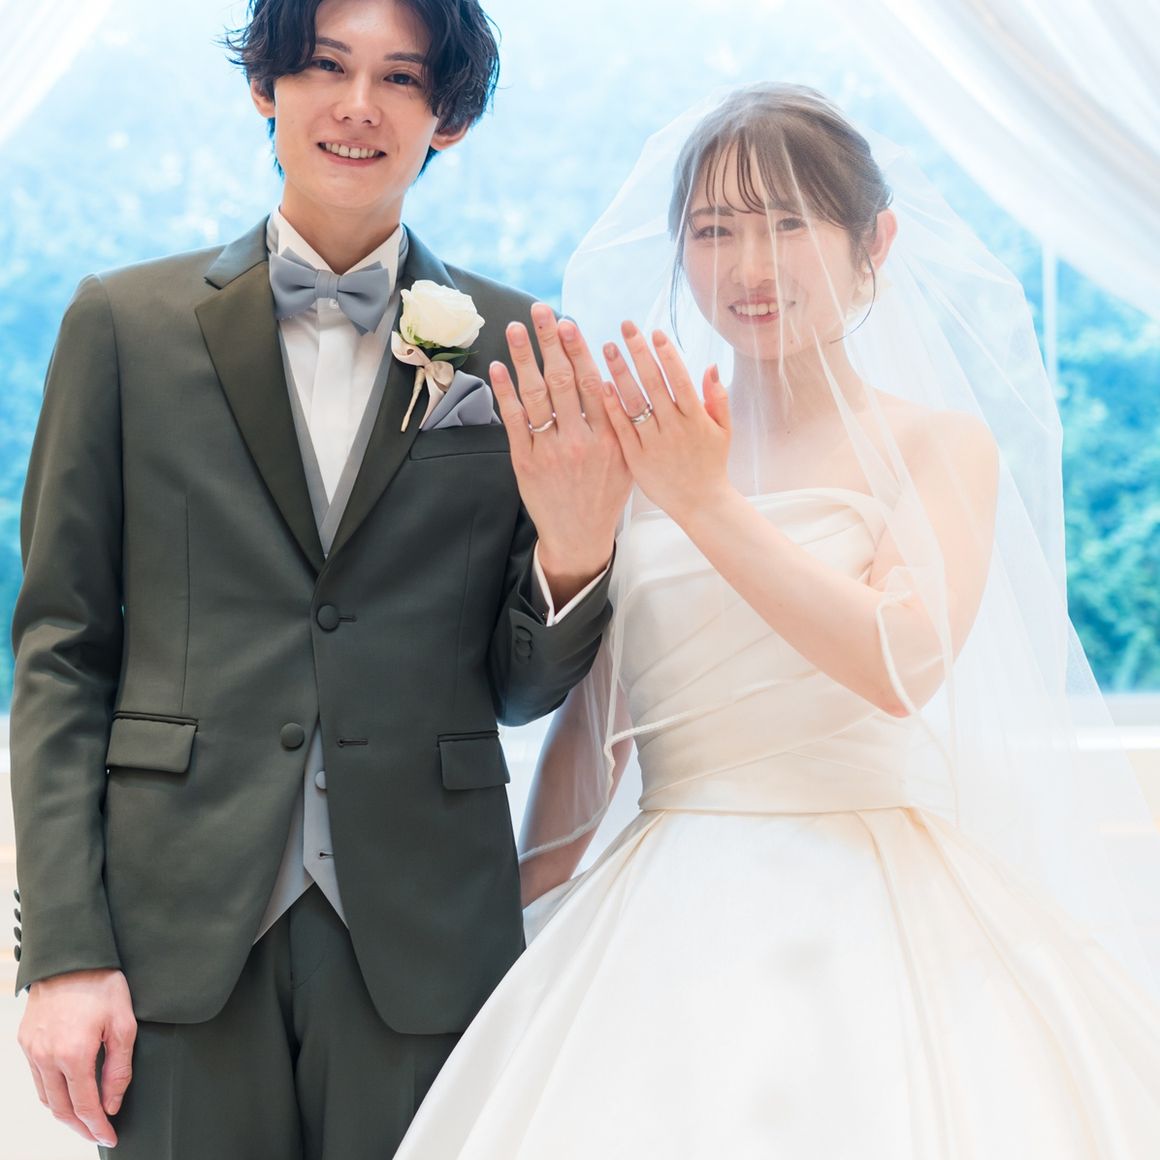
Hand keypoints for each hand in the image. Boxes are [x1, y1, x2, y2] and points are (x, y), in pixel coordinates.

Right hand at [19, 968, 136, 1147]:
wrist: (70, 955)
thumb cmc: (101, 984)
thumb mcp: (123, 1023)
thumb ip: (118, 1067)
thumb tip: (111, 1103)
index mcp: (74, 1054)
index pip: (86, 1106)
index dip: (98, 1127)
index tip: (110, 1136)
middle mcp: (47, 1057)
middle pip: (62, 1109)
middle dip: (81, 1128)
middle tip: (98, 1134)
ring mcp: (32, 1050)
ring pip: (46, 1098)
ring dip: (65, 1114)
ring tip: (84, 1119)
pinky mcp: (25, 1042)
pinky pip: (36, 1079)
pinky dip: (51, 1093)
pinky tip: (66, 1093)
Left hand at [491, 304, 630, 604]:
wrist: (580, 536)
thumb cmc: (606, 494)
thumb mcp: (627, 459)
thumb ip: (621, 421)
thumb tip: (615, 376)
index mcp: (610, 438)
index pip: (593, 384)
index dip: (579, 350)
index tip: (569, 322)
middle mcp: (580, 442)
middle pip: (562, 382)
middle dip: (550, 342)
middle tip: (540, 311)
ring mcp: (551, 452)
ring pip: (536, 396)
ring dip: (523, 358)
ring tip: (515, 329)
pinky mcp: (526, 464)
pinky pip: (515, 422)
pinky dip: (506, 393)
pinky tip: (499, 368)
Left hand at [601, 323, 732, 523]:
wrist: (700, 504)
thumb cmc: (711, 464)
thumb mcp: (723, 430)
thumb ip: (717, 398)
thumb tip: (709, 366)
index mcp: (696, 419)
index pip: (679, 379)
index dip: (667, 354)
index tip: (654, 332)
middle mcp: (674, 429)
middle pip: (653, 384)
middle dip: (638, 353)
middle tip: (625, 328)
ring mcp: (653, 444)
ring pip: (634, 403)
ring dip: (620, 373)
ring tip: (608, 348)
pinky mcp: (637, 459)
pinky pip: (621, 429)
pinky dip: (611, 407)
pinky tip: (601, 385)